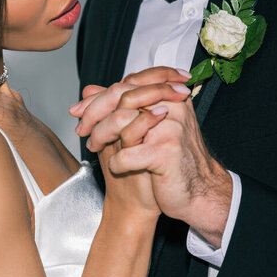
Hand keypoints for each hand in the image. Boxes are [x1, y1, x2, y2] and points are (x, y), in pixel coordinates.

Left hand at [73, 68, 231, 247]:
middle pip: (121, 97)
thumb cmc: (170, 160)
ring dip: (100, 137)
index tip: (79, 111)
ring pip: (120, 123)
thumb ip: (120, 106)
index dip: (98, 96)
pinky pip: (127, 154)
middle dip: (93, 113)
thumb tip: (89, 89)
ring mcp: (171, 128)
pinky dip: (116, 163)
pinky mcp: (166, 152)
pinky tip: (116, 168)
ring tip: (95, 147)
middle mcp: (171, 106)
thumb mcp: (146, 129)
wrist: (198, 192)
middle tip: (81, 129)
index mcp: (168, 97)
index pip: (127, 84)